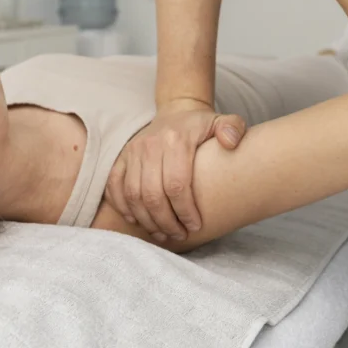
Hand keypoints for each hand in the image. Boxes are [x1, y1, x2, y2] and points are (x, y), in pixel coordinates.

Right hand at [104, 98, 246, 241]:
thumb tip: (230, 143)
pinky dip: (122, 206)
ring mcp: (132, 151)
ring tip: (162, 234)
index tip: (195, 226)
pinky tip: (137, 221)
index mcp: (176, 140)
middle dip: (166, 222)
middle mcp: (150, 145)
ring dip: (146, 220)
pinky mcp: (121, 157)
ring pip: (133, 195)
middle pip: (152, 194)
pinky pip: (114, 186)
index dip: (185, 210)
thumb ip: (232, 129)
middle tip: (179, 235)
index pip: (177, 184)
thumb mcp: (223, 122)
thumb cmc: (201, 127)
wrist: (176, 112)